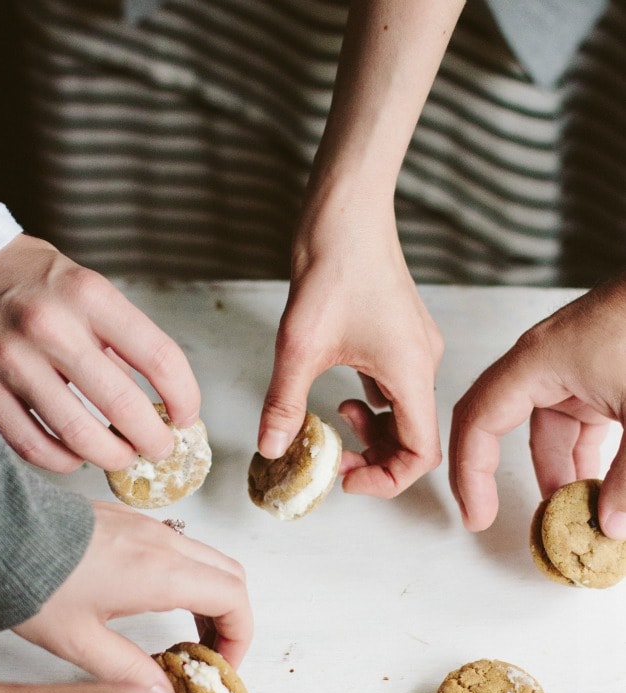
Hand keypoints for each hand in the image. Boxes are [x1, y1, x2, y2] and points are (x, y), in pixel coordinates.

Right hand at [0, 234, 199, 471]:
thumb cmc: (43, 286)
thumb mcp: (92, 294)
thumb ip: (125, 347)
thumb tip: (163, 409)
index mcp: (89, 296)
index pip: (159, 358)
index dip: (184, 397)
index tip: (187, 416)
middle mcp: (50, 326)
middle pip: (121, 405)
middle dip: (153, 440)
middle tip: (160, 448)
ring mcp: (12, 359)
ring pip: (78, 436)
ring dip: (112, 457)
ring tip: (123, 456)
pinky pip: (33, 445)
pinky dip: (65, 461)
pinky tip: (78, 456)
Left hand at [14, 500, 252, 690]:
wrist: (2, 532)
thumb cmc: (35, 583)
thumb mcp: (79, 642)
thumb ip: (130, 671)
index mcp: (161, 573)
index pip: (233, 599)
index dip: (240, 636)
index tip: (222, 664)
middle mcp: (164, 544)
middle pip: (232, 575)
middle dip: (233, 618)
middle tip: (212, 653)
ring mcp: (150, 527)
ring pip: (209, 558)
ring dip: (213, 596)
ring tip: (190, 634)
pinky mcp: (132, 521)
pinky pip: (183, 546)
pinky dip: (192, 577)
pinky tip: (163, 602)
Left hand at [258, 197, 442, 497]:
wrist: (346, 210)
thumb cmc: (333, 265)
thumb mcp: (299, 346)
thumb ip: (284, 404)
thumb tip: (272, 449)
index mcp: (412, 372)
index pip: (422, 454)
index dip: (388, 479)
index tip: (346, 476)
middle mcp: (424, 363)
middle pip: (415, 437)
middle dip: (375, 458)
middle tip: (334, 458)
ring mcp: (416, 349)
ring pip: (405, 414)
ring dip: (373, 431)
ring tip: (333, 422)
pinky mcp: (402, 336)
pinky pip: (397, 388)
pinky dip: (373, 406)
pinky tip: (341, 397)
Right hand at [449, 276, 625, 534]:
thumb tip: (614, 525)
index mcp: (536, 362)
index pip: (478, 422)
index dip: (471, 474)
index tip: (478, 514)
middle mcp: (546, 363)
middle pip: (510, 429)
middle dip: (517, 479)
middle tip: (521, 522)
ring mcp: (575, 367)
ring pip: (552, 432)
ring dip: (564, 473)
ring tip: (577, 514)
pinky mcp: (602, 373)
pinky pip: (581, 423)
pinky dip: (588, 456)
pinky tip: (604, 485)